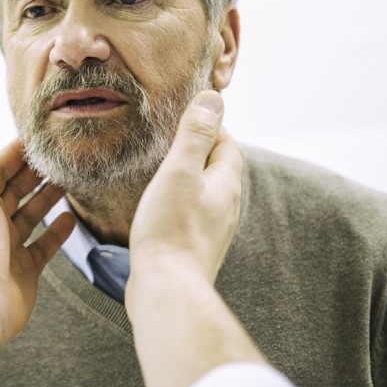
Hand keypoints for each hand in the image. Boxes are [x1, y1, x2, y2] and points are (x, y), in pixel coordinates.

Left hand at [0, 132, 75, 345]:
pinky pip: (44, 246)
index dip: (16, 153)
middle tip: (63, 157)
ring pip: (31, 216)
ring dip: (48, 198)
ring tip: (70, 181)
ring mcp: (7, 248)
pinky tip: (71, 218)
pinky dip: (57, 233)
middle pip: (15, 191)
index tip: (41, 138)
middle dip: (36, 173)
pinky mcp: (25, 270)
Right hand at [127, 91, 243, 290]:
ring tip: (161, 169)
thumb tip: (213, 98)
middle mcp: (227, 207)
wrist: (167, 288)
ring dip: (188, 178)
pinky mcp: (195, 247)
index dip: (210, 126)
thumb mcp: (180, 171)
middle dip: (199, 150)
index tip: (184, 116)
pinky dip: (180, 201)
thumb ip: (195, 135)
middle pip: (218, 168)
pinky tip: (160, 205)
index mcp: (226, 184)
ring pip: (205, 193)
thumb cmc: (170, 229)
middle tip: (169, 138)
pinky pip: (192, 214)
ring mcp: (212, 230)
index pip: (227, 143)